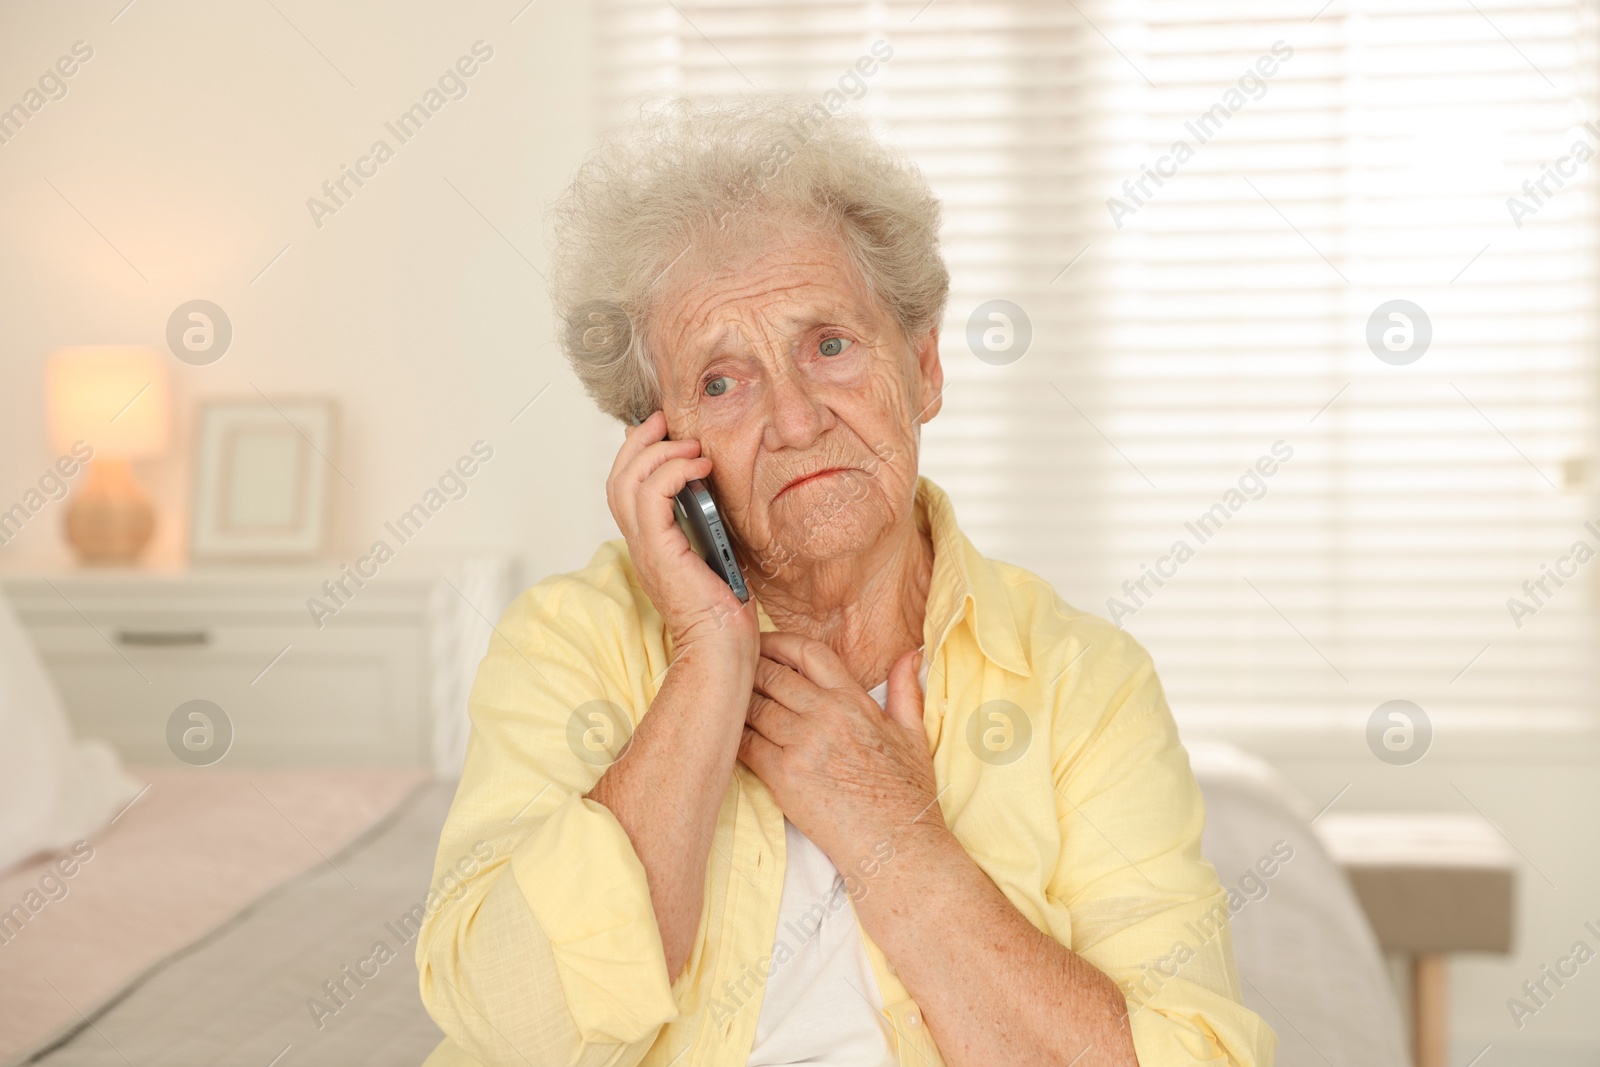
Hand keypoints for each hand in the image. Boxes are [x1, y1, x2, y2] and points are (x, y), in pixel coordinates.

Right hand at [606, 411, 757, 654]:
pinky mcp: (660, 550)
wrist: (720, 648)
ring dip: (659, 452)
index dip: (637, 454)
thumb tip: (714, 490)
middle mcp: (639, 544)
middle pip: (617, 478)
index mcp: (650, 543)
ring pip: (628, 481)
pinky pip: (651, 496)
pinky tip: (701, 467)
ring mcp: (646, 548)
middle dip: (639, 441)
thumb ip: (705, 522)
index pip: (625, 489)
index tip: (664, 431)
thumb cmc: (724, 611)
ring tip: (691, 445)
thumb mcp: (714, 552)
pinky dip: (673, 471)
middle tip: (666, 421)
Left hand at [738, 632, 942, 870]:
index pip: (808, 652)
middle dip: (748, 668)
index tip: (759, 643)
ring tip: (721, 699)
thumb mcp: (913, 736)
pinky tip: (724, 734)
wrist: (896, 846)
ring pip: (753, 706)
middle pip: (772, 675)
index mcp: (854, 701)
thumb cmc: (906, 795)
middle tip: (730, 668)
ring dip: (735, 701)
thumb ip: (906, 690)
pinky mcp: (784, 775)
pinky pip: (745, 743)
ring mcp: (803, 744)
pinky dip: (732, 735)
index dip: (777, 642)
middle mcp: (827, 715)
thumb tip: (911, 654)